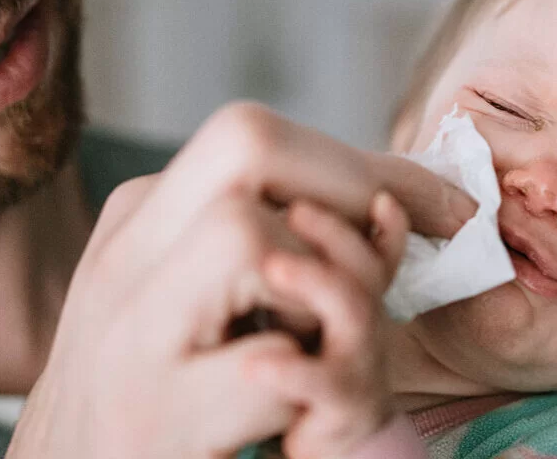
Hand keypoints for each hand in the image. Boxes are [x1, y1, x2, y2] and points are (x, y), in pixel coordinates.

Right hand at [6, 102, 471, 457]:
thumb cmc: (159, 399)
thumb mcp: (201, 303)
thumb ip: (271, 247)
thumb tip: (399, 205)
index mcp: (136, 224)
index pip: (255, 138)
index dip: (361, 164)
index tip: (437, 206)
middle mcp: (120, 262)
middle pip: (247, 145)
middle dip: (347, 192)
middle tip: (390, 260)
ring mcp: (129, 337)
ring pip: (248, 238)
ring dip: (318, 293)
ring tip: (304, 348)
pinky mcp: (155, 418)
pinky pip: (269, 365)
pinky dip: (304, 384)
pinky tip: (281, 418)